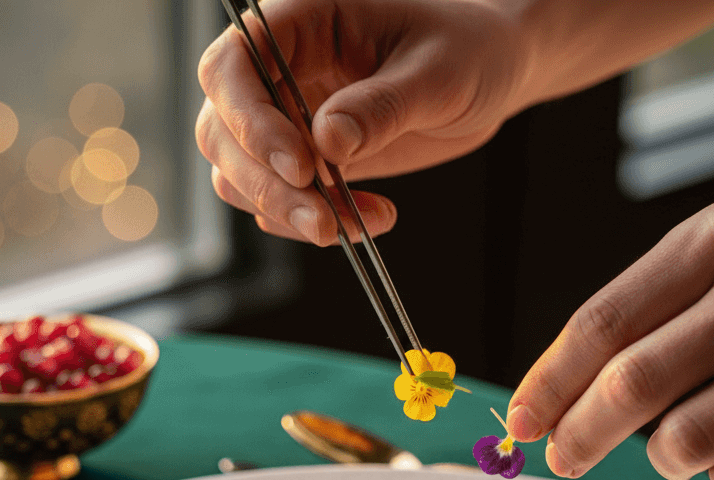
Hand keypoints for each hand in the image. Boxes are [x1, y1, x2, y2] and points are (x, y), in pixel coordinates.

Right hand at [196, 0, 522, 244]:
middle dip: (266, 185)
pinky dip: (309, 223)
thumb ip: (381, 105)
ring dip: (285, 213)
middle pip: (221, 130)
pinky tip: (366, 219)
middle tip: (324, 222)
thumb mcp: (438, 72)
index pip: (232, 67)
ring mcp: (286, 118)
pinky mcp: (304, 161)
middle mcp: (279, 68)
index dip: (251, 121)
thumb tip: (326, 143)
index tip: (301, 168)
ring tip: (354, 225)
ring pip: (239, 175)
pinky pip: (277, 202)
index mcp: (302, 19)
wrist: (491, 74)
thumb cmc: (470, 49)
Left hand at [507, 198, 713, 479]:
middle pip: (630, 386)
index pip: (602, 323)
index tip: (518, 423)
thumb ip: (645, 310)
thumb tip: (551, 396)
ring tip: (680, 439)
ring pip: (684, 443)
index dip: (547, 384)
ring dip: (663, 457)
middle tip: (563, 456)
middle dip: (578, 435)